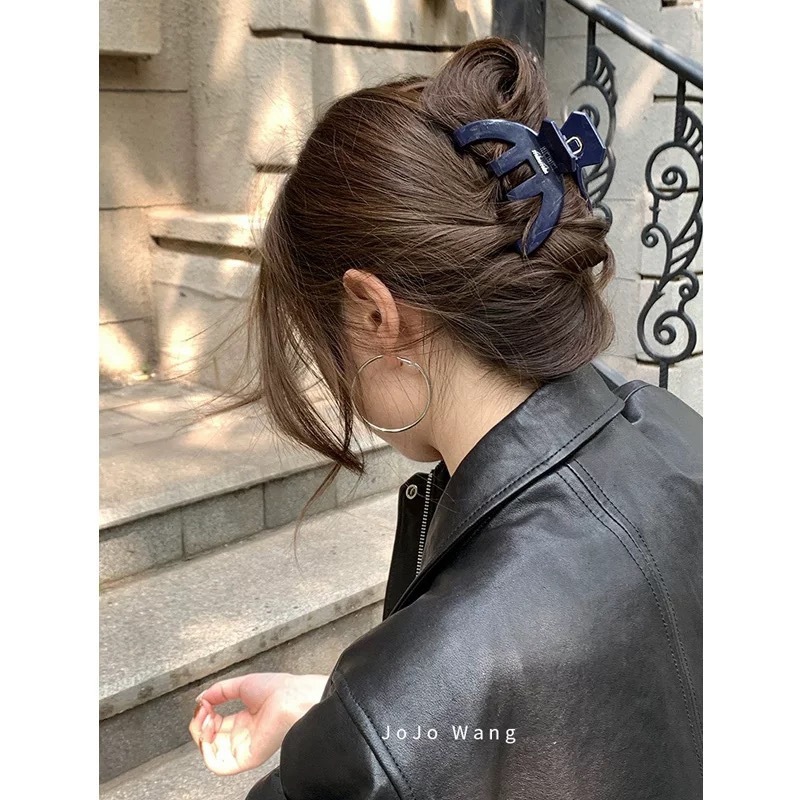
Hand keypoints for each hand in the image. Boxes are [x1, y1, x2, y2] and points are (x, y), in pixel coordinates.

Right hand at [188, 672, 328, 775]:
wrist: (291, 697)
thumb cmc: (278, 689)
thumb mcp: (241, 684)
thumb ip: (219, 691)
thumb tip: (201, 698)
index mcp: (245, 719)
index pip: (216, 724)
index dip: (205, 715)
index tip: (204, 703)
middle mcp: (244, 735)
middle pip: (211, 739)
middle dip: (199, 724)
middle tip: (203, 711)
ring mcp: (244, 747)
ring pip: (211, 753)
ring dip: (201, 736)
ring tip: (206, 720)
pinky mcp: (246, 758)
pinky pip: (220, 766)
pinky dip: (207, 752)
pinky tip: (208, 735)